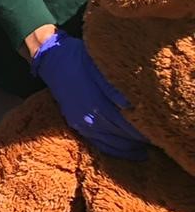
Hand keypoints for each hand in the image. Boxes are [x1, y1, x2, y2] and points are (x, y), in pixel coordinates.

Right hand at [31, 31, 148, 159]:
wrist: (52, 60)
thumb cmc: (79, 60)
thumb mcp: (99, 69)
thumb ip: (115, 89)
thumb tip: (133, 106)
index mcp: (98, 106)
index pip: (129, 126)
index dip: (145, 131)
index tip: (159, 131)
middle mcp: (90, 120)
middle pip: (123, 137)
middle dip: (140, 139)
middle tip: (157, 139)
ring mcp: (82, 124)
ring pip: (112, 144)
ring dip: (129, 147)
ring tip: (144, 148)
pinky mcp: (76, 124)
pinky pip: (99, 144)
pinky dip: (114, 150)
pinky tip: (126, 151)